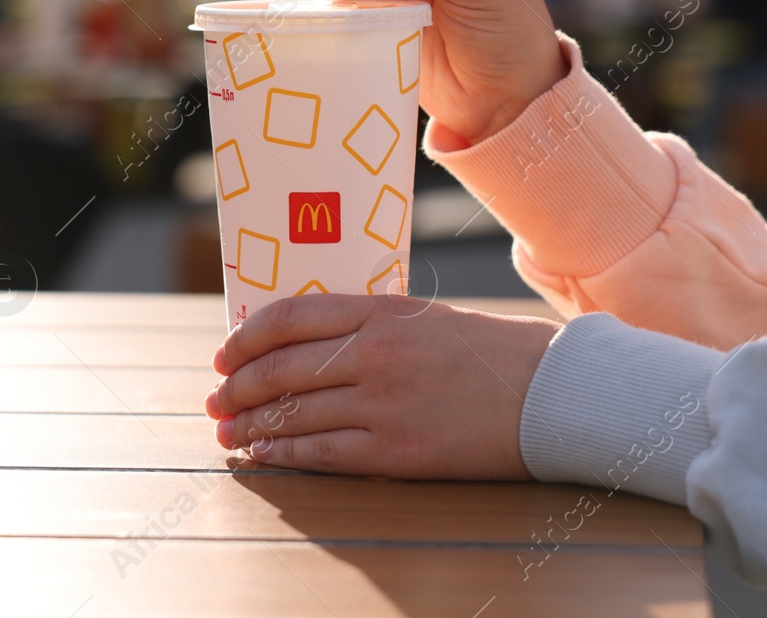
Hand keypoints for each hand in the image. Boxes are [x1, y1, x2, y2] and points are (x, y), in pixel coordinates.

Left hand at [204, 294, 559, 478]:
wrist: (552, 394)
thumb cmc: (491, 353)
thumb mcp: (425, 318)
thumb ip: (369, 324)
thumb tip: (306, 341)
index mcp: (382, 312)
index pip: (290, 318)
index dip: (245, 338)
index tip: (223, 355)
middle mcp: (375, 353)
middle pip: (280, 368)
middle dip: (236, 387)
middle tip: (214, 399)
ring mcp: (385, 402)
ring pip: (294, 412)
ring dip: (251, 425)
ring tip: (228, 433)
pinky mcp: (399, 449)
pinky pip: (322, 452)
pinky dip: (284, 453)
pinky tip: (264, 454)